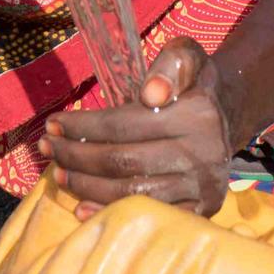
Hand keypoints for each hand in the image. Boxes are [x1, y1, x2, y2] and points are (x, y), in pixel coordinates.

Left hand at [40, 38, 234, 217]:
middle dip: (76, 155)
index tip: (54, 123)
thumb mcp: (186, 57)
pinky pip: (148, 216)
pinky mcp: (201, 210)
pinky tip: (82, 206)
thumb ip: (171, 63)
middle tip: (47, 149)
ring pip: (130, 192)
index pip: (125, 125)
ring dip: (85, 185)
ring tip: (59, 173)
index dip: (83, 125)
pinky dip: (111, 213)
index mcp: (197, 114)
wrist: (226, 117)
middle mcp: (203, 154)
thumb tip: (151, 93)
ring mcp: (201, 187)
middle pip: (122, 161)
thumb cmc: (192, 86)